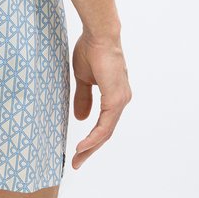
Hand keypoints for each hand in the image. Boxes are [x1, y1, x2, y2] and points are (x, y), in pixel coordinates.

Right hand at [70, 32, 131, 169]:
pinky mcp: (116, 99)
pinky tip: (83, 146)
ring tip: (77, 158)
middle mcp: (121, 100)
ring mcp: (120, 100)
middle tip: (76, 163)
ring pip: (106, 132)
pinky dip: (94, 137)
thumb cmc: (91, 50)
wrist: (98, 34)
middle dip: (90, 149)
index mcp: (114, 95)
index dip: (91, 139)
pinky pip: (105, 125)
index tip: (78, 151)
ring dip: (91, 147)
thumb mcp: (84, 78)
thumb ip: (84, 98)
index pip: (104, 124)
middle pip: (106, 132)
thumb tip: (81, 119)